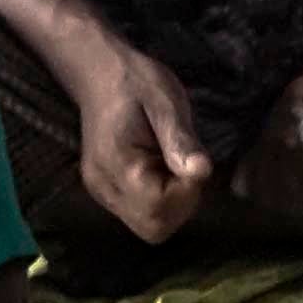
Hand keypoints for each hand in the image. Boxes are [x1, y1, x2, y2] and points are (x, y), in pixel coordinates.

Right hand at [66, 28, 218, 243]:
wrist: (100, 74)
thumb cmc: (137, 83)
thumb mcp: (166, 103)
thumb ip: (181, 140)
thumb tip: (202, 172)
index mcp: (117, 165)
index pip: (159, 209)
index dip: (186, 192)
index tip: (191, 161)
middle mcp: (104, 188)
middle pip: (154, 228)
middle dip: (182, 203)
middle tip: (184, 164)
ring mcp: (102, 193)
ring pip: (150, 226)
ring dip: (174, 204)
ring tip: (173, 164)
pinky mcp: (108, 193)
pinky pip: (142, 214)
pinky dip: (162, 201)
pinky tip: (163, 170)